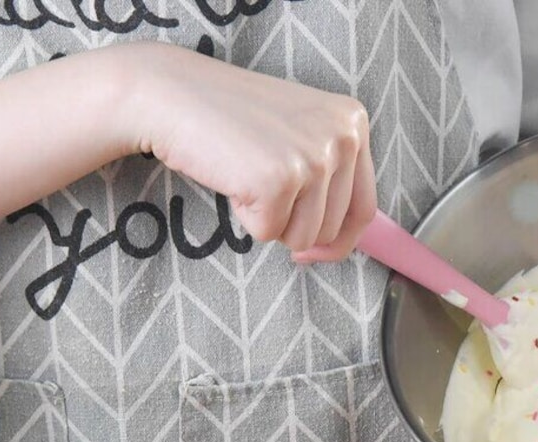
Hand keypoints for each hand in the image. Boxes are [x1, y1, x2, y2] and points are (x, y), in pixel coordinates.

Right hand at [128, 42, 376, 260]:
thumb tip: (338, 244)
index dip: (338, 241)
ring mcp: (314, 158)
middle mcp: (343, 137)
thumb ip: (330, 176)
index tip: (311, 251)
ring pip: (302, 237)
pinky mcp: (279, 180)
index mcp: (354, 123)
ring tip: (247, 174)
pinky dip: (244, 217)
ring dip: (268, 220)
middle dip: (293, 225)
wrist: (172, 93)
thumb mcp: (299, 133)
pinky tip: (232, 176)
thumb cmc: (230, 118)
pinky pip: (267, 233)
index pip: (365, 208)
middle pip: (332, 229)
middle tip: (260, 187)